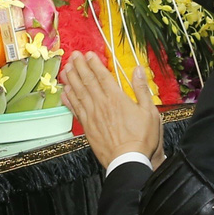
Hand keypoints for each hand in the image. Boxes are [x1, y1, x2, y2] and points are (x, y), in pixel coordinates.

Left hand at [59, 52, 162, 170]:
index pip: (102, 76)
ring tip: (65, 68)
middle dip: (79, 66)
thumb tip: (138, 69)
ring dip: (71, 79)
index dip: (94, 64)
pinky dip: (68, 99)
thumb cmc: (142, 138)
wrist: (127, 160)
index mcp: (116, 98)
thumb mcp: (149, 111)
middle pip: (87, 81)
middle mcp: (101, 104)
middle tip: (73, 55)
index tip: (88, 54)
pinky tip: (64, 92)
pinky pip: (75, 109)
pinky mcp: (87, 127)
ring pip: (78, 93)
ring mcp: (92, 115)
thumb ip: (141, 89)